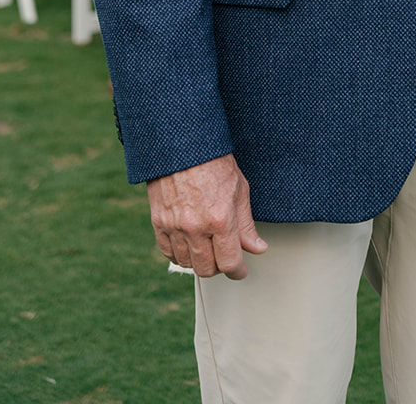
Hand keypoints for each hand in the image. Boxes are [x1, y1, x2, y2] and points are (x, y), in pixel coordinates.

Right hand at [147, 154, 266, 278]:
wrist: (183, 145)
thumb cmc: (214, 162)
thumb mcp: (239, 190)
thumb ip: (246, 225)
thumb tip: (257, 248)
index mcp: (220, 218)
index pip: (229, 263)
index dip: (238, 271)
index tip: (240, 270)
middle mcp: (196, 226)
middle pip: (207, 269)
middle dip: (219, 267)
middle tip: (224, 257)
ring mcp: (175, 226)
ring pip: (187, 263)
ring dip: (199, 260)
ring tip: (207, 247)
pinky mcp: (158, 222)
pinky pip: (167, 252)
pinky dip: (179, 253)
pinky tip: (188, 244)